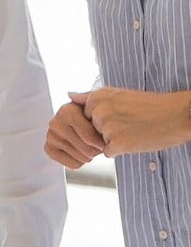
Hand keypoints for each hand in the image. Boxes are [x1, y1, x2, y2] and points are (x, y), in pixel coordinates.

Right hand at [45, 98, 104, 169]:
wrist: (81, 123)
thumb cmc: (91, 115)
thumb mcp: (95, 106)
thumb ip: (88, 99)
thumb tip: (70, 94)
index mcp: (66, 111)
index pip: (88, 136)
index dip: (101, 142)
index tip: (106, 140)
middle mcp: (55, 123)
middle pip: (85, 149)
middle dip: (96, 150)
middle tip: (99, 145)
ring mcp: (50, 136)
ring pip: (80, 157)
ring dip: (89, 155)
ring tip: (90, 147)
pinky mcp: (48, 148)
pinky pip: (72, 165)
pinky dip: (80, 162)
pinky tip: (81, 152)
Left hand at [70, 86, 190, 156]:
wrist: (176, 116)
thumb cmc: (148, 105)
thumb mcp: (117, 94)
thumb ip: (90, 96)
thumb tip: (69, 95)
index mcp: (97, 96)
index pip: (85, 116)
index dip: (103, 118)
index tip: (121, 112)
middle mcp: (98, 111)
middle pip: (91, 130)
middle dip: (107, 130)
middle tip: (129, 121)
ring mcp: (106, 128)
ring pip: (99, 142)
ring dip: (114, 140)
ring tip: (133, 128)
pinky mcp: (116, 144)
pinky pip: (108, 152)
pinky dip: (121, 149)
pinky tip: (135, 139)